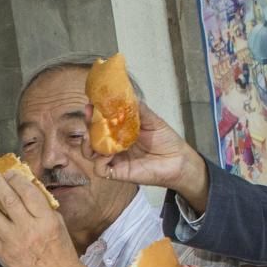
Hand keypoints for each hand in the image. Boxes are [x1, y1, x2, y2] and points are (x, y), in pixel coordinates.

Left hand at [0, 169, 80, 266]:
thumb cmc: (60, 249)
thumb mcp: (58, 223)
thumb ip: (42, 207)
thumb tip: (24, 190)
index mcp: (46, 220)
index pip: (28, 193)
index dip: (16, 180)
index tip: (9, 174)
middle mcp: (29, 230)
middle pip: (8, 201)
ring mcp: (13, 243)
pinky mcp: (3, 255)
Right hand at [88, 102, 207, 201]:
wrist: (178, 160)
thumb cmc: (166, 140)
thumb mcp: (152, 120)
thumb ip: (138, 109)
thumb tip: (126, 94)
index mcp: (121, 131)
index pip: (101, 122)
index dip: (94, 114)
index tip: (91, 104)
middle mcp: (115, 145)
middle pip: (92, 137)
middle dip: (88, 126)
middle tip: (90, 116)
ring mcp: (115, 159)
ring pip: (91, 154)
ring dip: (88, 144)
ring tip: (91, 136)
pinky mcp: (118, 172)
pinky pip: (100, 169)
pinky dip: (99, 161)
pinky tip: (107, 153)